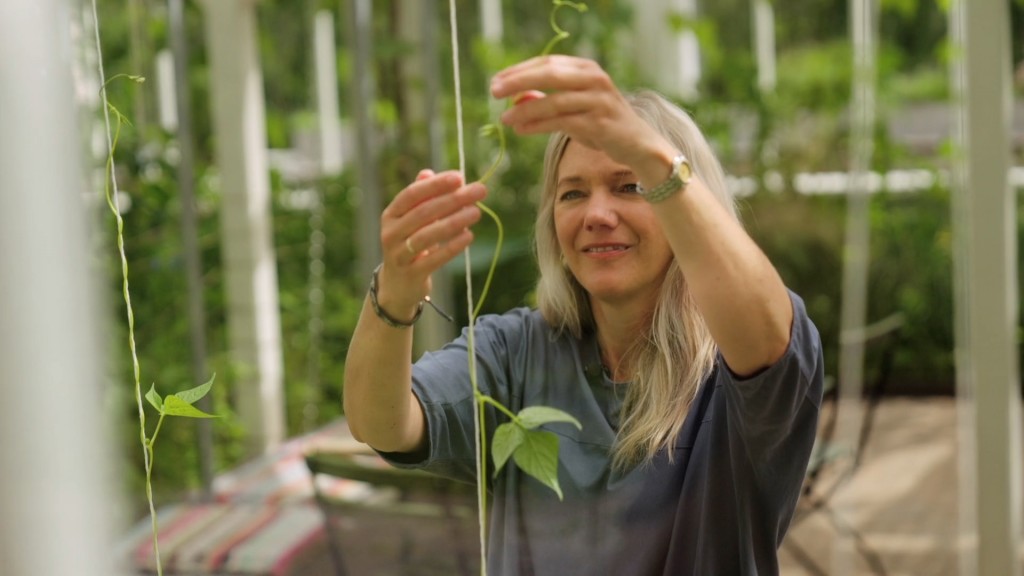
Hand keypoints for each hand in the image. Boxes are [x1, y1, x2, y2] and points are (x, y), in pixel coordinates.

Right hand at [378, 170, 485, 317]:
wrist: (398, 285)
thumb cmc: (409, 244)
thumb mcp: (411, 220)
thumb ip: (421, 197)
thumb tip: (429, 172)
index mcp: (391, 215)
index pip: (411, 194)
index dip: (435, 185)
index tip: (459, 176)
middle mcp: (390, 233)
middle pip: (423, 213)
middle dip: (453, 199)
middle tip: (479, 191)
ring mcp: (399, 255)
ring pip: (428, 235)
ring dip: (455, 221)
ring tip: (477, 212)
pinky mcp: (411, 274)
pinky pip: (434, 259)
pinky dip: (452, 246)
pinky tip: (469, 236)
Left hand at [490, 56, 668, 168]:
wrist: (637, 144)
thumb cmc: (601, 123)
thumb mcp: (574, 106)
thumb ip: (548, 99)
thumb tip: (516, 97)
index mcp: (586, 68)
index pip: (547, 63)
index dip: (519, 70)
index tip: (497, 80)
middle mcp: (594, 79)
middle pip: (549, 75)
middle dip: (518, 82)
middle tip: (494, 91)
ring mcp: (598, 101)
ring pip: (554, 101)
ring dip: (525, 109)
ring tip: (504, 119)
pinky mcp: (598, 123)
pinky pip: (562, 122)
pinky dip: (538, 125)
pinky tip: (521, 129)